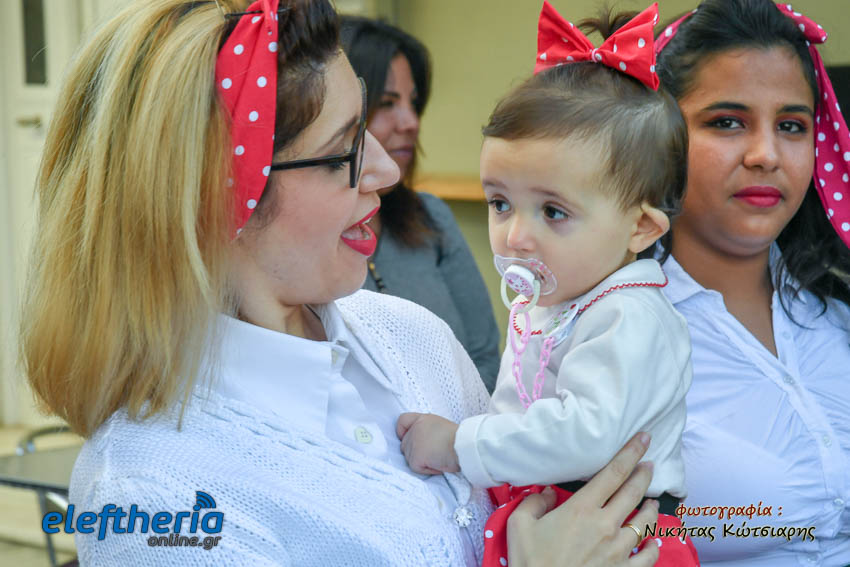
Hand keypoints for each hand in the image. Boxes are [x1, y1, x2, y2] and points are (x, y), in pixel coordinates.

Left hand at [396, 412, 459, 474]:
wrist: (465, 446)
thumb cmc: (459, 440)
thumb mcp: (441, 427)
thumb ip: (427, 431)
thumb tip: (423, 444)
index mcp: (423, 419)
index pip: (402, 420)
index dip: (402, 432)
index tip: (408, 439)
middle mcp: (416, 428)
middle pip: (404, 444)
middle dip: (416, 452)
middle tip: (433, 455)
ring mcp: (414, 442)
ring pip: (409, 458)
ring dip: (422, 462)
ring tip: (438, 459)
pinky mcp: (416, 456)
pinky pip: (416, 467)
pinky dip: (427, 470)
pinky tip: (439, 465)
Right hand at [506, 433, 659, 566]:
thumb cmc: (530, 562)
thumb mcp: (519, 525)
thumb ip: (533, 502)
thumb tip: (546, 492)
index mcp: (581, 509)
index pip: (613, 473)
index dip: (631, 452)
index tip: (643, 438)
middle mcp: (605, 526)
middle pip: (633, 492)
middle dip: (644, 475)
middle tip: (650, 464)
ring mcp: (618, 551)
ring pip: (645, 522)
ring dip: (650, 509)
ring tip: (652, 502)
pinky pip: (648, 556)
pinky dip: (653, 545)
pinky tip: (653, 540)